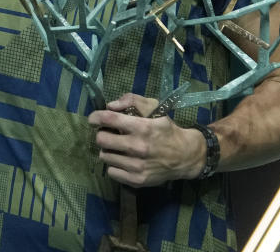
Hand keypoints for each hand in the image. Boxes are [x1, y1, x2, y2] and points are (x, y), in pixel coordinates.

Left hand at [87, 93, 204, 186]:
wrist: (185, 156)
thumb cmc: (166, 129)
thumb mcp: (154, 107)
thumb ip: (132, 100)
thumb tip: (110, 106)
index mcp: (142, 127)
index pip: (108, 119)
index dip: (95, 118)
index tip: (94, 119)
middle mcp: (138, 147)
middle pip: (101, 140)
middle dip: (102, 134)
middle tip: (109, 134)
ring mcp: (137, 166)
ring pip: (104, 156)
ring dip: (109, 150)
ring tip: (118, 148)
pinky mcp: (137, 180)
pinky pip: (112, 172)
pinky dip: (114, 166)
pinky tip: (123, 161)